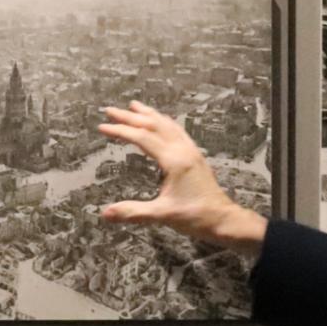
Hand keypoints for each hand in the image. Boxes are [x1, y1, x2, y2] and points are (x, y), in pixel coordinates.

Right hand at [97, 102, 266, 256]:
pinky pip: (177, 131)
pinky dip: (164, 122)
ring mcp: (191, 151)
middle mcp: (183, 151)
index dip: (121, 130)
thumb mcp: (162, 215)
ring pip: (167, 125)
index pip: (143, 138)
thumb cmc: (196, 217)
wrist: (224, 219)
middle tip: (111, 110)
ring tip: (134, 106)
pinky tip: (161, 122)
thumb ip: (133, 212)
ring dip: (149, 114)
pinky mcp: (195, 156)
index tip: (103, 126)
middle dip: (130, 116)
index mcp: (174, 161)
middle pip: (154, 125)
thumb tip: (106, 213)